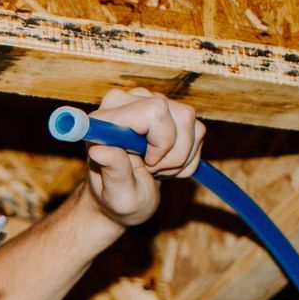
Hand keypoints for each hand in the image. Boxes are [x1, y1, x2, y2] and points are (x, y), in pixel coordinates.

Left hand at [80, 87, 206, 227]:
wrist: (126, 195)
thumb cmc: (118, 197)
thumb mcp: (117, 194)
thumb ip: (113, 171)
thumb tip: (99, 151)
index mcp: (106, 120)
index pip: (154, 111)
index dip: (161, 142)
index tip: (147, 163)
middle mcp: (126, 103)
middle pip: (181, 115)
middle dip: (174, 153)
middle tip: (152, 169)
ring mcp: (148, 102)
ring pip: (192, 124)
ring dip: (181, 156)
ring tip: (156, 168)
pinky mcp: (168, 111)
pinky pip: (198, 130)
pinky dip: (188, 155)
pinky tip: (166, 163)